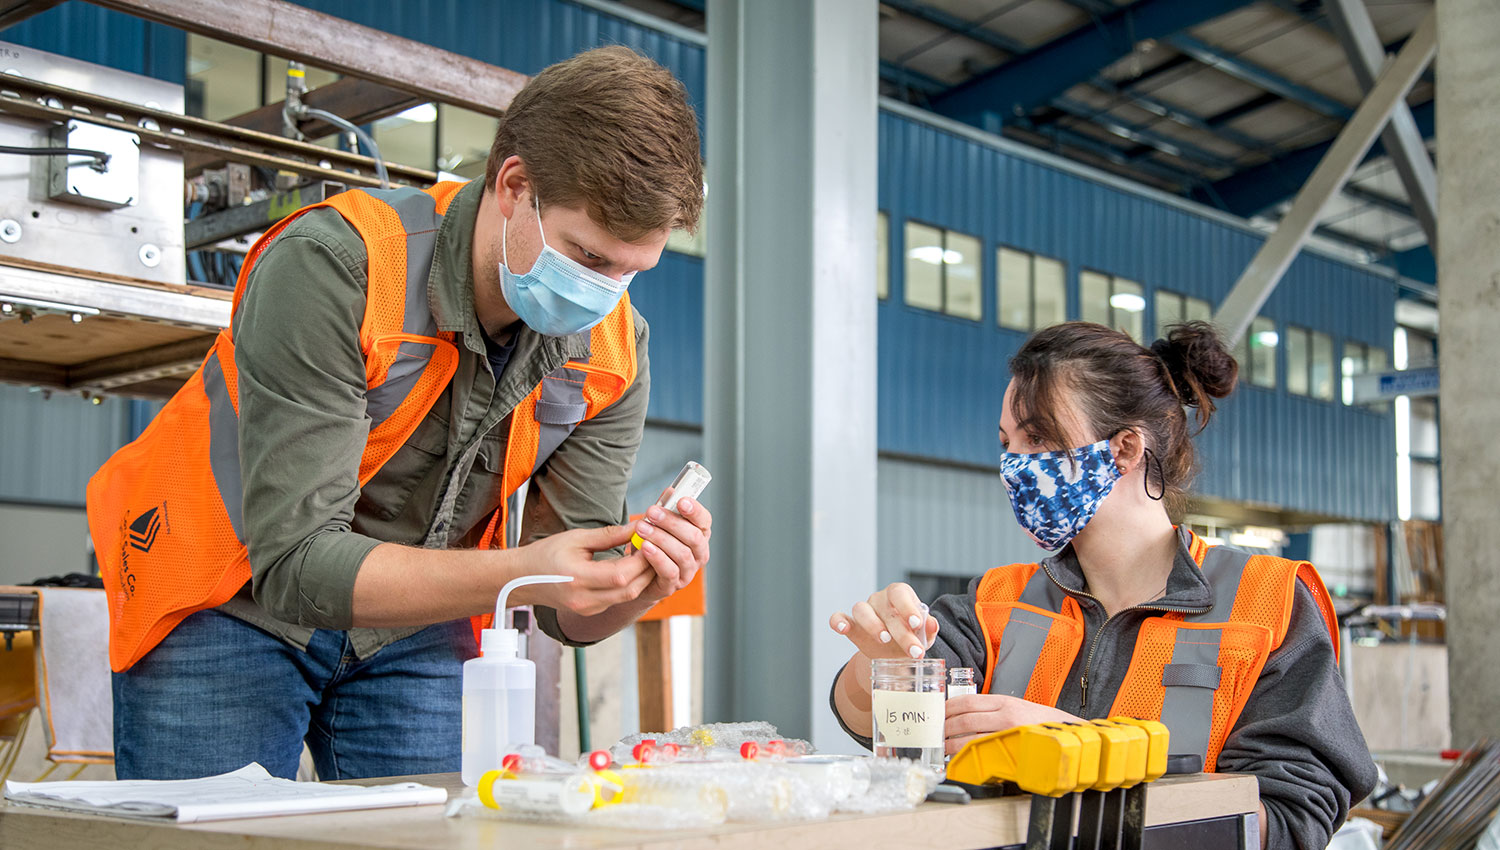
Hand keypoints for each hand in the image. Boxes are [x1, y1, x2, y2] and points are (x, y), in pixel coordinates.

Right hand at [509, 525, 655, 615]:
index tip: (650, 540)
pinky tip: (632, 567)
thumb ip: (609, 535)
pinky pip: (618, 599)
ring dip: (641, 577)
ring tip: (646, 556)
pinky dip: (630, 583)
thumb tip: (637, 526)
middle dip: (647, 568)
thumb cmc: (546, 554)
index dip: (641, 559)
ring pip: (627, 596)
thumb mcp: (576, 538)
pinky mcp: (591, 610)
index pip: (621, 574)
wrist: (523, 579)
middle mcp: (584, 599)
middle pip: (630, 589)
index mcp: (578, 579)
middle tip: (656, 548)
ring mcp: (588, 608)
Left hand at [630, 497, 711, 602]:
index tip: (681, 501)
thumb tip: (670, 491)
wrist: (638, 575)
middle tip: (651, 512)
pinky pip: (669, 571)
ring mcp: (688, 571)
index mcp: (699, 535)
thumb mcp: (658, 524)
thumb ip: (665, 508)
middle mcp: (699, 553)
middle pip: (694, 537)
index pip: (704, 521)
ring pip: (682, 554)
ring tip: (641, 528)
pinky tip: (645, 547)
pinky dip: (657, 558)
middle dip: (672, 523)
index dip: (695, 510)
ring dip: (661, 539)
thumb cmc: (653, 544)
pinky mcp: (673, 585)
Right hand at [828, 582, 937, 660]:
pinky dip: (838, 621)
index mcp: (899, 594)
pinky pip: (839, 617)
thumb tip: (932, 624)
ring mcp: (864, 610)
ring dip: (873, 625)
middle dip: (902, 632)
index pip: (900, 593)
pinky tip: (843, 629)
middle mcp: (880, 598)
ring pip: (861, 609)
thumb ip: (929, 629)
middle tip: (914, 651)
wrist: (894, 654)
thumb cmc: (911, 637)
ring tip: (884, 639)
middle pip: (886, 609)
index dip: (908, 607)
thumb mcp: (924, 635)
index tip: (916, 624)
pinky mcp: (851, 625)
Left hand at [943, 694, 1081, 754]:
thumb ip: (992, 710)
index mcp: (1004, 701)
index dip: (948, 708)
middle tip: (936, 735)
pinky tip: (963, 759)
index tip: (938, 715)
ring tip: (943, 749)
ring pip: (972, 738)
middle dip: (945, 728)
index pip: (967, 701)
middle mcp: (1006, 714)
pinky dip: (971, 757)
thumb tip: (963, 716)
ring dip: (953, 745)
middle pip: (965, 719)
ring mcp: (1010, 732)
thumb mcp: (1015, 707)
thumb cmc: (1040, 721)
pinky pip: (987, 753)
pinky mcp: (1015, 749)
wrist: (1069, 731)